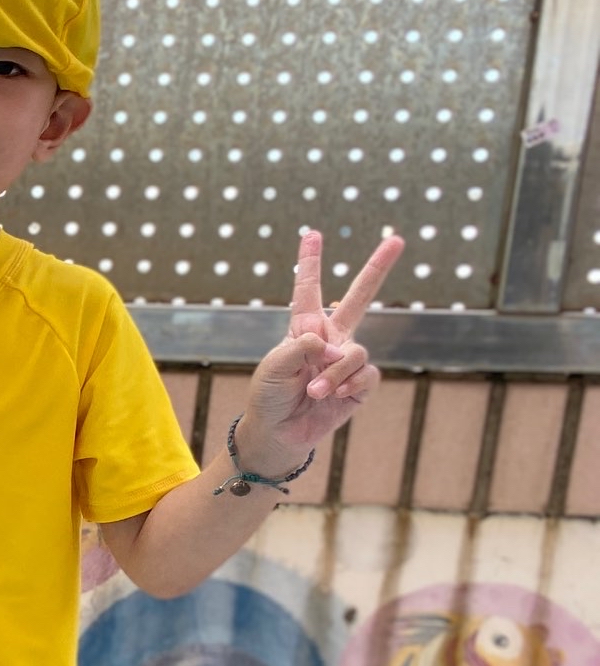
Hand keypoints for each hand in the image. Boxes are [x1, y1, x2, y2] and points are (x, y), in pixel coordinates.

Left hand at [241, 227, 403, 473]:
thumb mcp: (273, 368)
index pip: (308, 289)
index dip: (310, 262)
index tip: (312, 233)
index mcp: (303, 328)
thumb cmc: (269, 396)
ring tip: (314, 392)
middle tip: (397, 240)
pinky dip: (348, 385)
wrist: (278, 432)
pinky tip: (334, 397)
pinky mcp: (359, 383)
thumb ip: (299, 348)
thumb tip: (332, 344)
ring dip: (334, 373)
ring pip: (355, 352)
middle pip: (360, 297)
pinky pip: (365, 375)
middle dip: (378, 268)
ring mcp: (346, 359)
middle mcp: (330, 338)